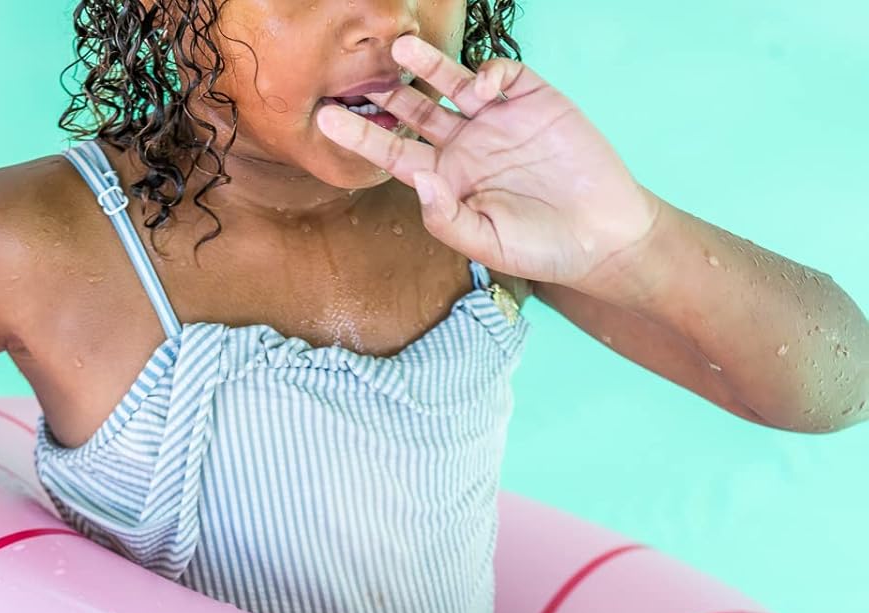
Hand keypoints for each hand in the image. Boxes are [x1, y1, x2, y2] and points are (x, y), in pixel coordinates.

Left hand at [316, 34, 661, 289]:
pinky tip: (481, 90)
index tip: (326, 120)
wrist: (600, 235)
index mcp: (447, 181)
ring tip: (400, 49)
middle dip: (384, 93)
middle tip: (354, 74)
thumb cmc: (540, 249)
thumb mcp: (486, 244)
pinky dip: (485, 73)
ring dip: (424, 64)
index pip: (394, 153)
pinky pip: (499, 74)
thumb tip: (417, 177)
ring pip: (449, 83)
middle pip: (413, 112)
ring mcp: (496, 120)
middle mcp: (465, 146)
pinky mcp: (531, 99)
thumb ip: (445, 216)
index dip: (361, 135)